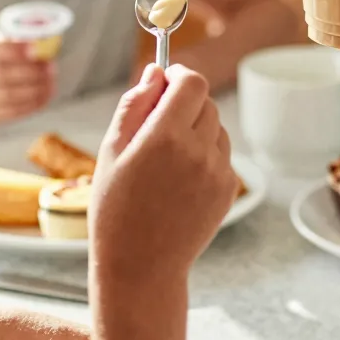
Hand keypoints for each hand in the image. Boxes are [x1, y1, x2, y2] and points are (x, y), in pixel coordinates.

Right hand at [0, 28, 54, 131]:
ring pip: (8, 95)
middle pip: (0, 74)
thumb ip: (14, 43)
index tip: (38, 50)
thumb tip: (44, 41)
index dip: (15, 50)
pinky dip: (32, 104)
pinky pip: (11, 112)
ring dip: (35, 89)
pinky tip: (45, 95)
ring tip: (50, 81)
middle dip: (31, 71)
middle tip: (51, 67)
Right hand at [90, 64, 236, 282]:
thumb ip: (135, 104)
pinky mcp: (229, 189)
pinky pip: (222, 155)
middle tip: (158, 125)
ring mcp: (218, 172)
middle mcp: (198, 151)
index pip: (192, 82)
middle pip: (206, 101)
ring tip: (166, 160)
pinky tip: (179, 180)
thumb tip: (156, 71)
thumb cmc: (115, 209)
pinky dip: (205, 155)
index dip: (179, 75)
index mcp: (165, 137)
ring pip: (217, 127)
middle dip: (185, 103)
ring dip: (197, 129)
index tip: (165, 83)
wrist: (141, 267)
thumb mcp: (111, 151)